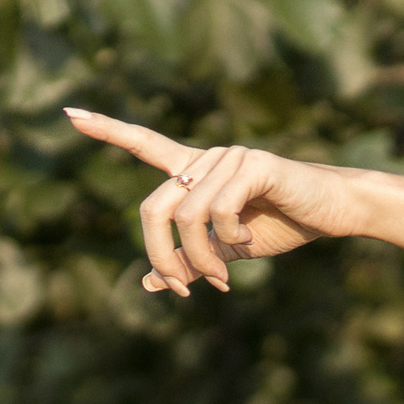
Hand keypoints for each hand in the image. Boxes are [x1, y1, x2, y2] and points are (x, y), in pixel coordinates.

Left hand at [65, 109, 367, 295]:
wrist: (333, 213)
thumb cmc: (283, 226)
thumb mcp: (228, 250)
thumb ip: (192, 259)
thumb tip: (148, 282)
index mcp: (197, 172)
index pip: (146, 145)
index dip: (108, 130)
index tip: (70, 114)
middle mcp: (207, 158)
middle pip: (153, 208)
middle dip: (160, 257)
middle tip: (181, 290)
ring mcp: (229, 158)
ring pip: (186, 218)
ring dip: (199, 259)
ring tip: (222, 280)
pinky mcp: (253, 165)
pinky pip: (218, 211)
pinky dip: (227, 240)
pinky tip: (245, 243)